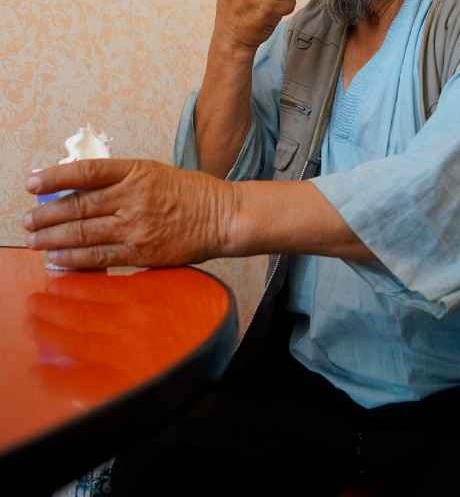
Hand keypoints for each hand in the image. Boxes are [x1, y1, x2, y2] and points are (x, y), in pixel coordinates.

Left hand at [24, 160, 233, 269]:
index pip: (86, 171)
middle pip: (78, 205)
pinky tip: (58, 260)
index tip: (32, 182)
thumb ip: (121, 181)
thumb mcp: (155, 173)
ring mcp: (136, 226)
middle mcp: (133, 197)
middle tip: (27, 221)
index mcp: (136, 171)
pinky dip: (75, 259)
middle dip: (46, 215)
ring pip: (84, 232)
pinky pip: (100, 257)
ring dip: (53, 239)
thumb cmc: (190, 193)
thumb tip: (80, 192)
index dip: (55, 177)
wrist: (222, 216)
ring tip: (34, 242)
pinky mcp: (142, 252)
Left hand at [27, 268, 223, 400]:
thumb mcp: (176, 281)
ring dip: (54, 332)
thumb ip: (144, 280)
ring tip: (37, 325)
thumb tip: (114, 275)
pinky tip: (47, 371)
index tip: (54, 283)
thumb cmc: (207, 305)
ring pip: (80, 341)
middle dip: (54, 308)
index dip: (70, 285)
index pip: (94, 287)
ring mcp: (131, 352)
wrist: (228, 335)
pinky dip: (65, 376)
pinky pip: (91, 378)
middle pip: (81, 314)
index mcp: (144, 295)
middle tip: (36, 304)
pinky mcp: (132, 376)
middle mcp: (134, 322)